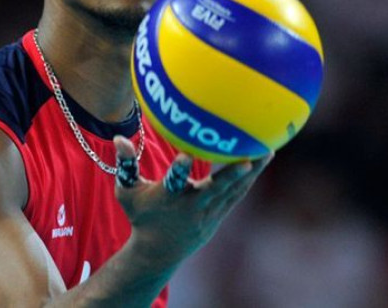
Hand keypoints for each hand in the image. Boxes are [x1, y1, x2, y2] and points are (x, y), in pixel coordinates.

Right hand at [113, 135, 273, 268]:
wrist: (157, 250)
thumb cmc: (140, 215)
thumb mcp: (127, 192)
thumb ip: (125, 165)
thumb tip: (119, 137)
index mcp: (167, 198)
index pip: (173, 182)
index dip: (180, 170)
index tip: (186, 156)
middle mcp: (190, 207)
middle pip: (214, 190)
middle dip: (231, 176)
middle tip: (249, 157)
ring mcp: (207, 214)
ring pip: (232, 192)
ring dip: (251, 174)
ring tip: (268, 150)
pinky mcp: (217, 217)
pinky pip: (236, 195)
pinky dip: (248, 180)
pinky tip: (262, 161)